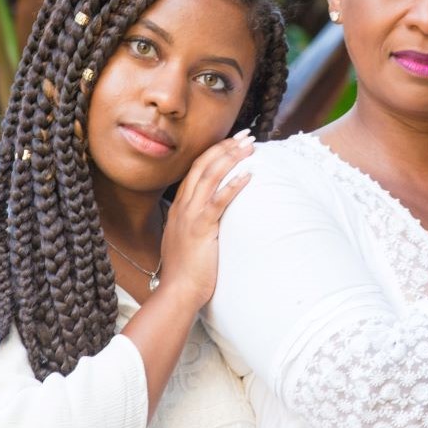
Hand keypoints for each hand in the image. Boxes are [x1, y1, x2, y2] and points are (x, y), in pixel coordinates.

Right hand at [155, 132, 254, 309]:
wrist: (177, 292)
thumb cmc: (186, 270)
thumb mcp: (188, 239)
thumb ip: (196, 223)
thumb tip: (212, 214)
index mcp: (179, 208)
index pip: (196, 170)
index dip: (214, 152)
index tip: (232, 141)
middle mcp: (182, 207)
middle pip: (203, 166)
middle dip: (225, 147)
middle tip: (245, 135)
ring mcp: (189, 216)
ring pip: (210, 177)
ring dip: (231, 158)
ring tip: (250, 146)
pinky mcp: (201, 228)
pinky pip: (218, 201)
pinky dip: (234, 186)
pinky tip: (249, 175)